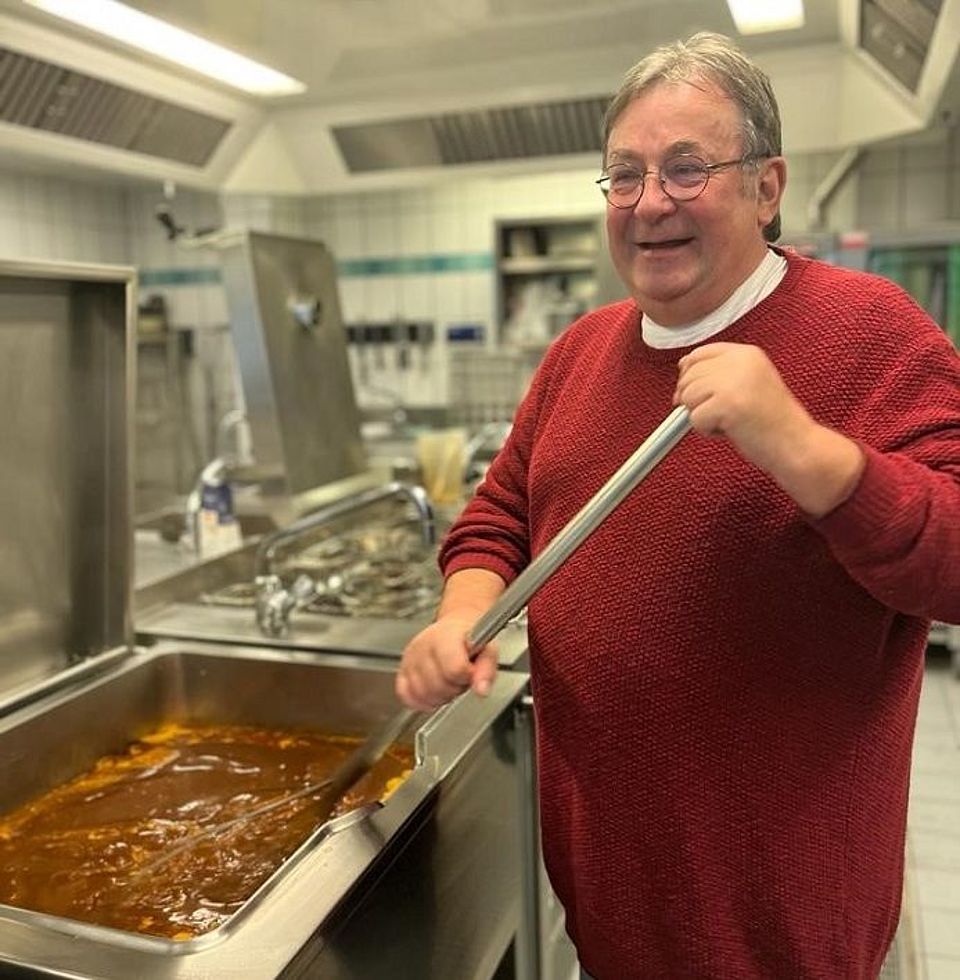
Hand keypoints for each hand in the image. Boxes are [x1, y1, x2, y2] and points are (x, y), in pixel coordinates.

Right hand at [395, 616, 498, 711]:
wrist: (455, 629)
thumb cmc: (470, 639)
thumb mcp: (488, 650)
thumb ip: (486, 670)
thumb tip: (481, 690)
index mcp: (446, 637)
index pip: (454, 669)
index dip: (466, 677)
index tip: (470, 672)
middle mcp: (424, 646)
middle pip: (437, 685)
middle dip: (454, 688)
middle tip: (460, 678)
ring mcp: (410, 658)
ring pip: (422, 693)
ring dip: (439, 696)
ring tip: (448, 682)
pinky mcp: (402, 669)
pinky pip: (406, 695)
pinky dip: (421, 700)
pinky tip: (433, 692)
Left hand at [675, 342, 812, 470]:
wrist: (798, 445)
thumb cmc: (772, 421)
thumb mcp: (748, 383)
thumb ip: (719, 372)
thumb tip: (682, 367)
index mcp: (746, 353)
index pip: (699, 353)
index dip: (690, 374)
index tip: (697, 393)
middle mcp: (740, 361)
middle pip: (689, 376)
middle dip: (695, 399)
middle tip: (720, 413)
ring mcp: (733, 382)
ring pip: (688, 397)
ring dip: (702, 415)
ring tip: (730, 421)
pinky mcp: (727, 404)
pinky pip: (694, 419)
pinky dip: (707, 431)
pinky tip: (731, 430)